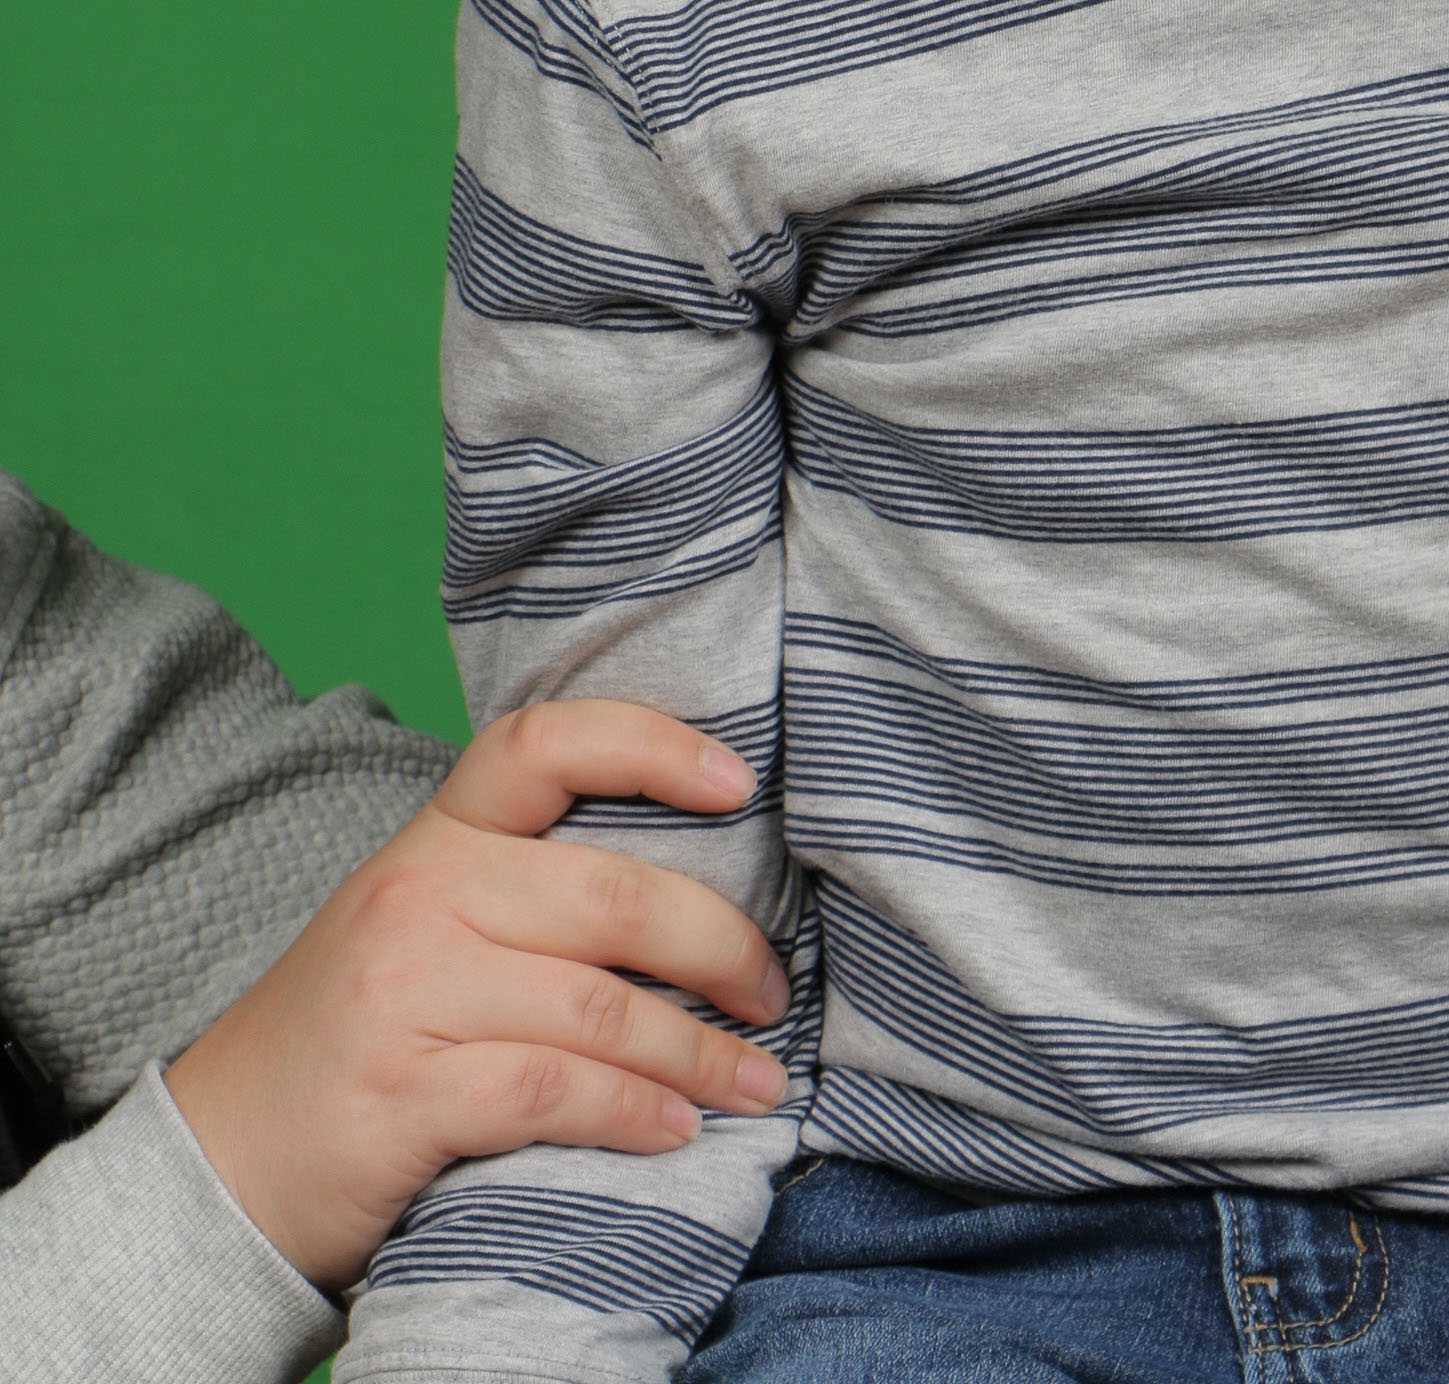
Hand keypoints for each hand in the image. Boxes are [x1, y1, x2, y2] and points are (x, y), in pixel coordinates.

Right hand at [167, 701, 792, 1292]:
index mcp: (433, 838)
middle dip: (721, 947)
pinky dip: (634, 1113)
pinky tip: (675, 1130)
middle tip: (772, 993)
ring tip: (756, 1083)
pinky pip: (553, 1092)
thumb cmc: (358, 1033)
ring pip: (599, 1005)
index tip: (737, 780)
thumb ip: (527, 888)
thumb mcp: (423, 923)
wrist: (222, 1158)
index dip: (650, 744)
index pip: (542, 742)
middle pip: (612, 895)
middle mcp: (419, 897)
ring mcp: (407, 996)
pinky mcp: (403, 1096)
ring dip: (700, 1052)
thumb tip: (696, 887)